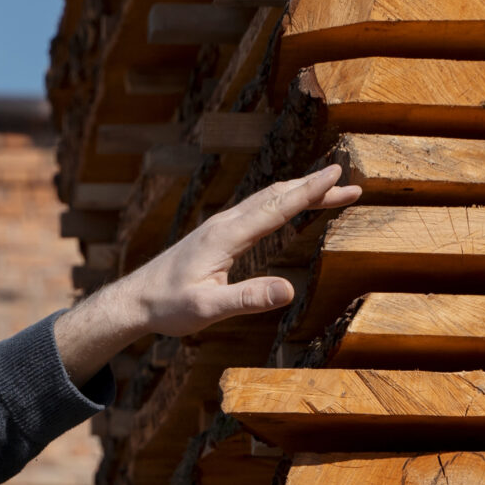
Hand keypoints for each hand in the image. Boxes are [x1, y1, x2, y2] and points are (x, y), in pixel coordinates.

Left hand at [54, 164, 362, 382]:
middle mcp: (225, 223)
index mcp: (226, 235)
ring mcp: (220, 226)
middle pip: (276, 197)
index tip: (337, 173)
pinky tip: (289, 206)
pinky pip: (257, 210)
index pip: (276, 208)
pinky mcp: (217, 235)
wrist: (135, 300)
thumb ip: (247, 299)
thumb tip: (289, 291)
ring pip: (267, 200)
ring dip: (300, 193)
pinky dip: (282, 202)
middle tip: (350, 182)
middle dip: (315, 188)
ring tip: (331, 190)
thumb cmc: (168, 307)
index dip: (309, 191)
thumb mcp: (208, 310)